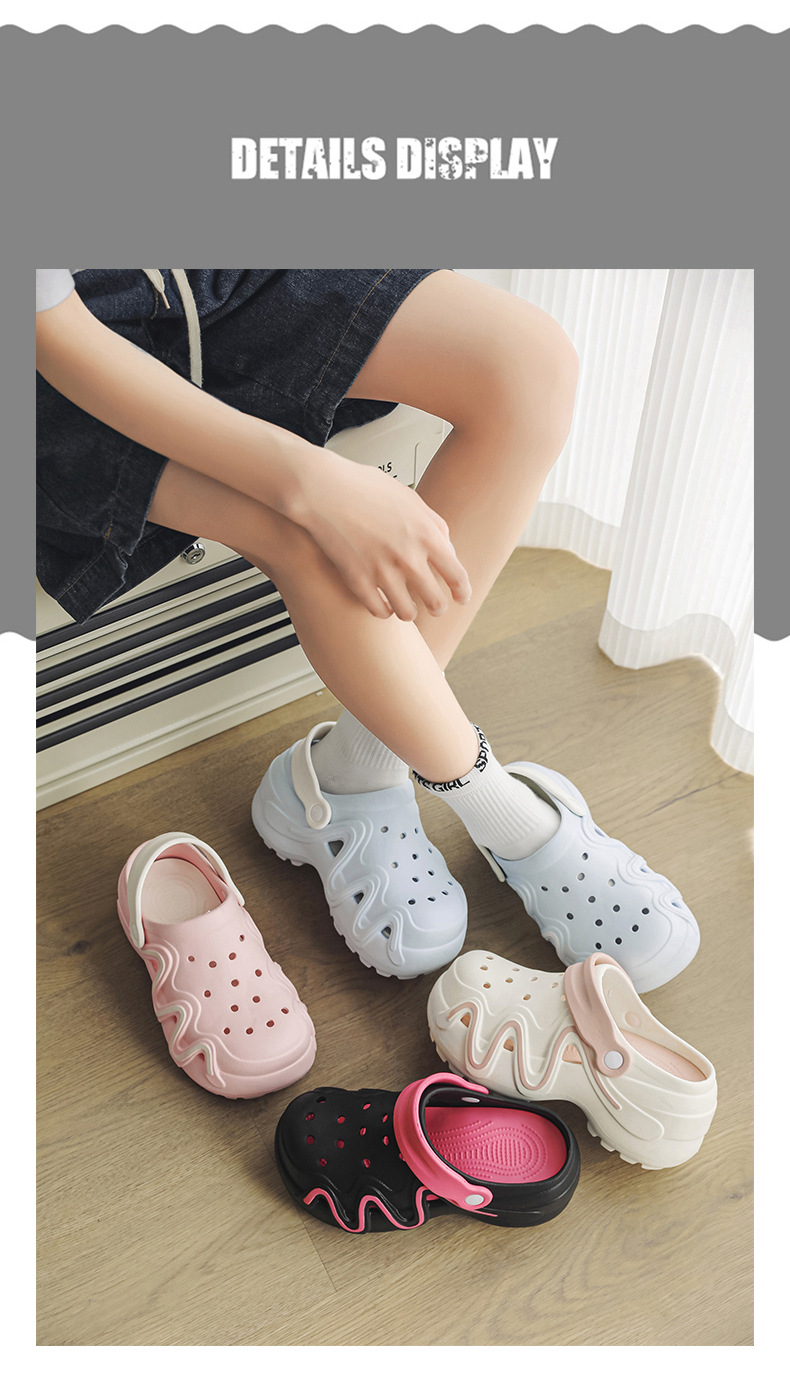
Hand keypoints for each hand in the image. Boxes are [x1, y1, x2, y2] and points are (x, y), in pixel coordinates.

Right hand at [299, 454, 471, 619]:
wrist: (322, 487)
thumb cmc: (363, 487)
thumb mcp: (409, 498)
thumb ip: (433, 524)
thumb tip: (447, 547)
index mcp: (426, 535)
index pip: (457, 576)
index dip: (462, 592)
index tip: (461, 598)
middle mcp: (408, 557)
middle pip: (435, 602)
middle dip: (437, 607)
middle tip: (433, 606)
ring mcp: (382, 571)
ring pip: (407, 613)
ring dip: (408, 611)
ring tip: (404, 605)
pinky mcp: (357, 581)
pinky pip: (379, 611)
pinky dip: (383, 610)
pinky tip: (381, 602)